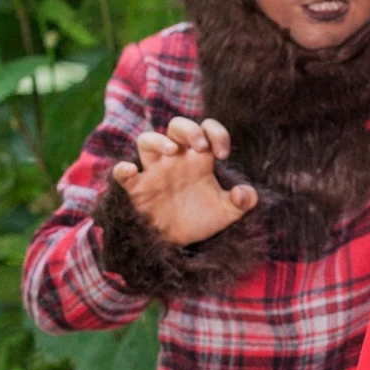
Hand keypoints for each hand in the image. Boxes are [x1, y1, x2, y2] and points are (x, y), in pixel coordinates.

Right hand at [110, 117, 257, 246]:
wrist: (179, 243)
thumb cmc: (201, 219)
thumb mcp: (227, 212)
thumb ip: (242, 201)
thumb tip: (245, 194)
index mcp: (198, 159)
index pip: (206, 130)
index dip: (216, 133)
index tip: (223, 154)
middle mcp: (175, 159)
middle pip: (176, 127)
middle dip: (189, 130)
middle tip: (201, 147)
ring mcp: (154, 172)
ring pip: (146, 140)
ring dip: (158, 141)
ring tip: (172, 151)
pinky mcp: (137, 188)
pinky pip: (123, 173)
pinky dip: (123, 169)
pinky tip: (131, 171)